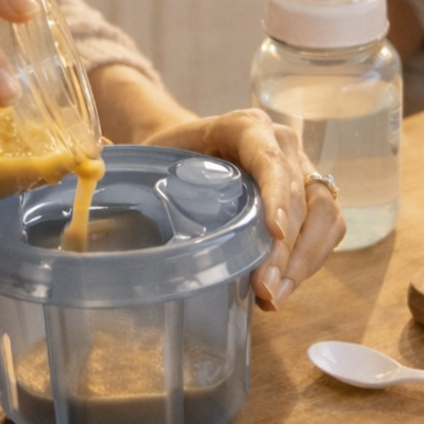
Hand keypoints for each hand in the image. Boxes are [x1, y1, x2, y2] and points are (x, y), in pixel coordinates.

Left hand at [137, 107, 344, 309]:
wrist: (190, 145)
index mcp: (246, 126)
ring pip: (324, 216)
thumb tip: (94, 151)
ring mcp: (303, 168)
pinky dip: (311, 262)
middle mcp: (283, 142)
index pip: (271, 159)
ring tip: (275, 298)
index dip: (275, 195)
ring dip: (305, 261)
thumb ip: (119, 154)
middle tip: (265, 290)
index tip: (273, 233)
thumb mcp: (149, 151)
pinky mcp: (312, 196)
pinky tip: (282, 290)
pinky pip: (328, 229)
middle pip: (301, 197)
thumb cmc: (171, 151)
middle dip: (287, 249)